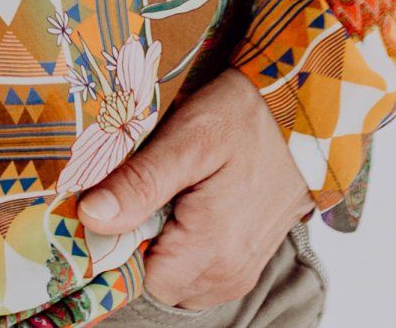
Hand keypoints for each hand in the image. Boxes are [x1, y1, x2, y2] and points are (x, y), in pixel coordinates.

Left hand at [74, 70, 314, 310]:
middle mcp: (229, 274)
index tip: (118, 198)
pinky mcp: (247, 263)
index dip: (120, 239)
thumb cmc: (245, 118)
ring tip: (174, 191)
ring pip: (178, 280)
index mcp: (212, 249)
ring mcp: (241, 273)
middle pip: (157, 281)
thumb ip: (140, 183)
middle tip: (150, 186)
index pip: (138, 276)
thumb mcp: (188, 138)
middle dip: (142, 241)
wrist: (305, 115)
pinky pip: (201, 274)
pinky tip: (191, 203)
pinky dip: (187, 248)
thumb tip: (90, 217)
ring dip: (165, 245)